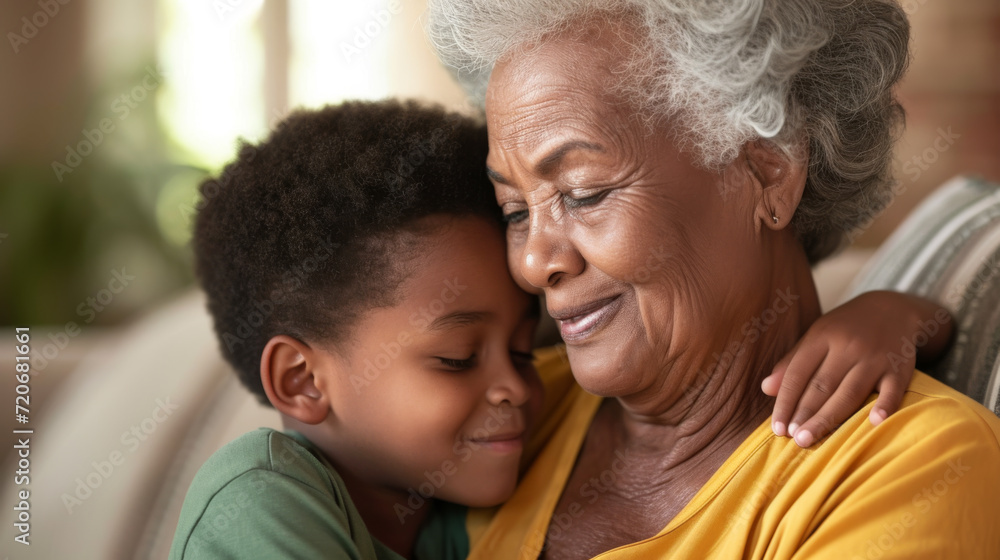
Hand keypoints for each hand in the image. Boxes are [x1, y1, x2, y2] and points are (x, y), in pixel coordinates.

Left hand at [760, 291, 946, 446]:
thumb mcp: (816, 336)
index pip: (798, 373)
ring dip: (829, 417)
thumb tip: (765, 389)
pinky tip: (874, 423)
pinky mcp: (900, 367)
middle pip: (822, 386)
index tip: (777, 427)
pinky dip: (886, 405)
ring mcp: (875, 357)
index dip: (786, 401)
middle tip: (793, 439)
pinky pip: (893, 389)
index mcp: (822, 337)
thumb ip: (792, 362)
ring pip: (850, 392)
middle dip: (805, 414)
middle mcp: (847, 346)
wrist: (892, 308)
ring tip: (811, 439)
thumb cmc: (845, 329)